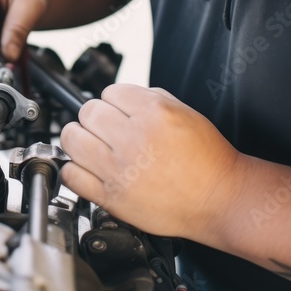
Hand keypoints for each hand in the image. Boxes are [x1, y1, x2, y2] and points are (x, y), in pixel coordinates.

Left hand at [60, 84, 242, 240]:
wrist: (219, 198)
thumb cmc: (207, 160)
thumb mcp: (186, 113)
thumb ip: (150, 99)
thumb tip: (120, 98)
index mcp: (153, 113)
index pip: (109, 92)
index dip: (113, 101)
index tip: (116, 111)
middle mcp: (132, 139)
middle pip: (87, 112)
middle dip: (94, 117)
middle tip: (102, 128)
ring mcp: (119, 169)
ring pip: (72, 139)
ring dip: (78, 139)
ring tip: (90, 145)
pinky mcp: (111, 195)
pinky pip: (71, 175)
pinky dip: (74, 170)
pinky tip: (87, 169)